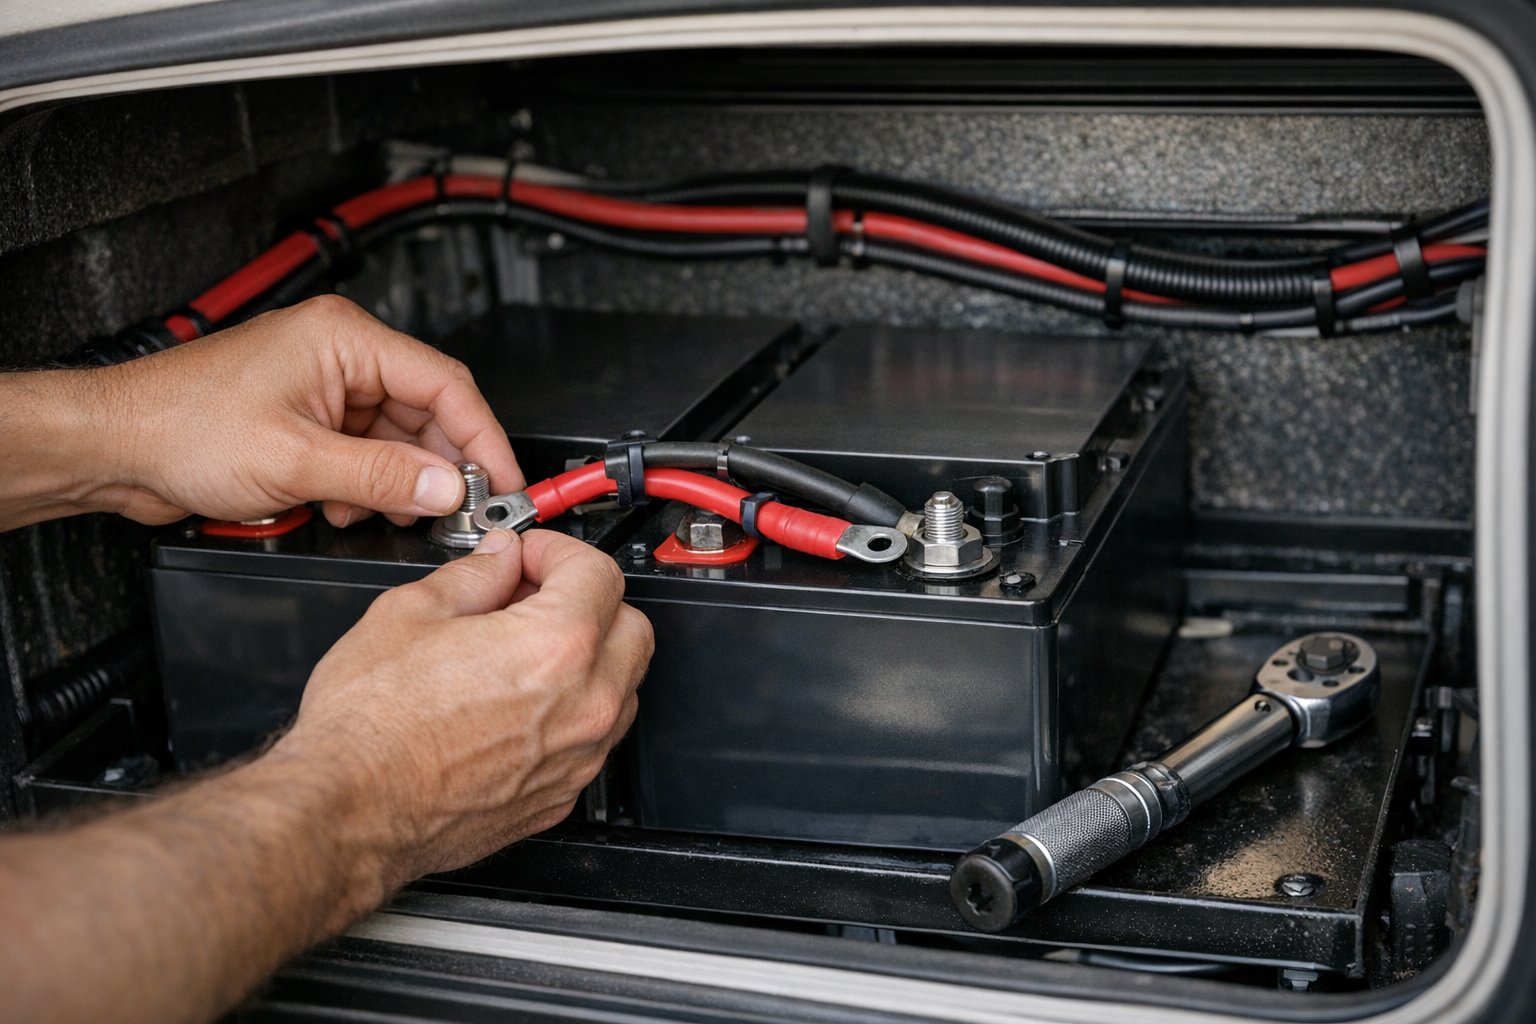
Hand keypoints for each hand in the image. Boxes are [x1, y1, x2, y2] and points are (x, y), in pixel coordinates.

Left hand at [93, 294, 519, 527]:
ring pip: (396, 441)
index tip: (505, 484)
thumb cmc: (179, 426)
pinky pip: (363, 455)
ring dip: (395, 484)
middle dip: (436, 469)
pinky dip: (365, 487)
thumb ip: (383, 477)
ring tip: (378, 511)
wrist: (111, 446)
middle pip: (426, 415)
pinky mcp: (307, 420)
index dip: (484, 439)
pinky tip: (342, 505)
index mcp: (345, 338)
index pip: (446, 385)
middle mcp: (339, 355)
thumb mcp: (298, 460)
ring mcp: (323, 388)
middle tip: (454, 513)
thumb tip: (448, 489)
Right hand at [271, 528, 652, 881]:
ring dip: (590, 657)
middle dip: (589, 600)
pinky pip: (593, 738)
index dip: (559, 551)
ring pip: (622, 687)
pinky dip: (573, 711)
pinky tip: (519, 702)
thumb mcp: (409, 613)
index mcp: (556, 647)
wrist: (349, 812)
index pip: (599, 573)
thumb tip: (498, 559)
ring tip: (525, 648)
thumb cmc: (371, 728)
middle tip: (534, 594)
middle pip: (631, 627)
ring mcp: (579, 757)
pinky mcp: (562, 795)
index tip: (530, 556)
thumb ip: (473, 575)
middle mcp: (584, 705)